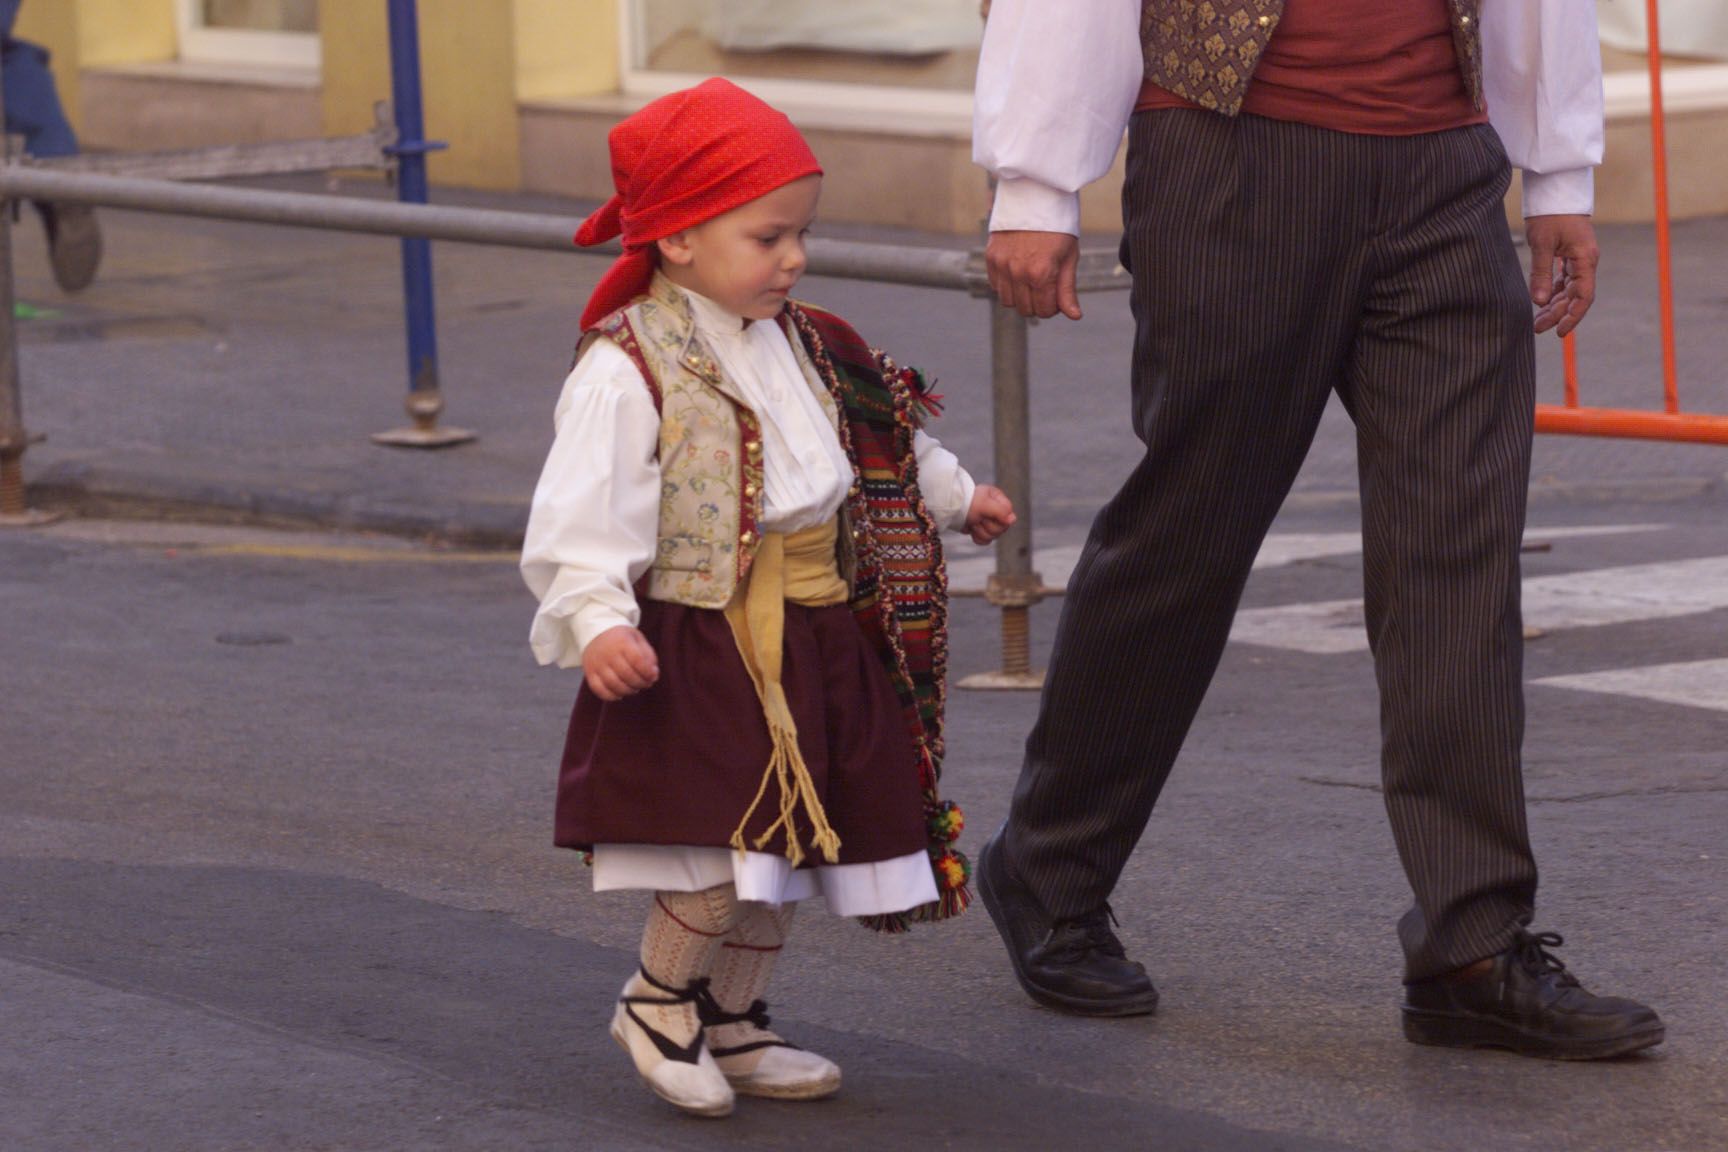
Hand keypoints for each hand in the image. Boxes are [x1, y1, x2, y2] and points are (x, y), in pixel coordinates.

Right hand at [582, 625, 658, 700]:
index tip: (653, 676)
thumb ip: (648, 656)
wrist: (596, 631)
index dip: (648, 672)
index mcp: (623, 642)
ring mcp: (597, 664)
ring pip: (613, 684)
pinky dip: (611, 696)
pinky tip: (620, 694)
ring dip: (628, 691)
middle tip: (646, 683)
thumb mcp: (637, 639)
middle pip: (627, 675)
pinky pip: (599, 690)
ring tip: (634, 688)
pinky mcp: (589, 672)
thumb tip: (654, 676)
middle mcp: (608, 653)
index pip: (638, 661)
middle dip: (640, 683)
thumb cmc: (622, 638)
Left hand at [963, 483, 1016, 544]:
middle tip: (978, 518)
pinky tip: (972, 530)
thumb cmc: (966, 504)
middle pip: (1002, 528)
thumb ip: (1001, 511)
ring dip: (981, 531)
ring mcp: (988, 522)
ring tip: (973, 523)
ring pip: (994, 536)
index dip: (999, 519)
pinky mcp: (981, 531)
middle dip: (988, 526)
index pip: (1009, 515)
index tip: (987, 514)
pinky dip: (978, 537)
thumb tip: (1012, 520)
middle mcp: (995, 510)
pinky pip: (986, 541)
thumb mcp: (985, 504)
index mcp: (998, 500)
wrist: (950, 511)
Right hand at [985, 230, 1081, 319]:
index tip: (1057, 295)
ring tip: (1031, 280)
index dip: (1054, 307)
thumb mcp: (1069, 257)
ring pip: (1008, 301)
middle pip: (1026, 309)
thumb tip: (1074, 316)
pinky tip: (1018, 272)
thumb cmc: (1058, 226)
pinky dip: (1007, 285)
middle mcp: (1018, 272)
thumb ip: (1067, 290)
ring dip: (1021, 297)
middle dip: (1038, 304)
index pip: (1045, 310)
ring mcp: (1002, 265)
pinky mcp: (991, 257)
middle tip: (1046, 288)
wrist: (1036, 196)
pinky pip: (996, 286)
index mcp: (1041, 274)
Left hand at [1526, 214, 1598, 337]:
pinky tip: (1541, 302)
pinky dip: (1553, 292)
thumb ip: (1541, 273)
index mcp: (1585, 259)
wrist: (1555, 189)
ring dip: (1554, 305)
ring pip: (1569, 290)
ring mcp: (1578, 258)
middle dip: (1558, 314)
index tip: (1559, 331)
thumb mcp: (1542, 243)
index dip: (1572, 316)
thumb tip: (1539, 301)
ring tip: (1537, 320)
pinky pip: (1564, 280)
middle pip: (1575, 296)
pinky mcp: (1569, 255)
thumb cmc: (1550, 213)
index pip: (1583, 296)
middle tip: (1537, 328)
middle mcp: (1586, 261)